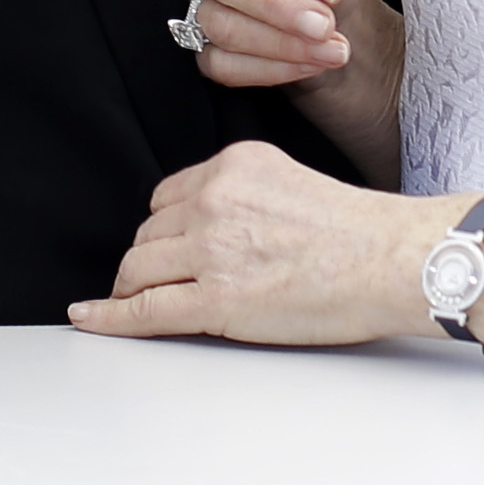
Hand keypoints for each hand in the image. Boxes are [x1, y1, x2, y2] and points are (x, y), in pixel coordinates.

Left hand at [69, 139, 437, 345]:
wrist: (394, 260)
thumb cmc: (360, 233)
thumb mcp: (291, 183)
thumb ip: (245, 197)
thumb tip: (208, 229)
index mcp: (235, 166)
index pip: (167, 197)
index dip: (164, 230)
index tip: (166, 248)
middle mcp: (216, 199)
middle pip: (147, 233)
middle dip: (149, 261)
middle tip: (160, 282)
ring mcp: (213, 250)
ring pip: (137, 268)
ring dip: (133, 288)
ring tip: (139, 304)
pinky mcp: (217, 301)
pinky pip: (144, 310)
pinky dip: (108, 318)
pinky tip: (89, 318)